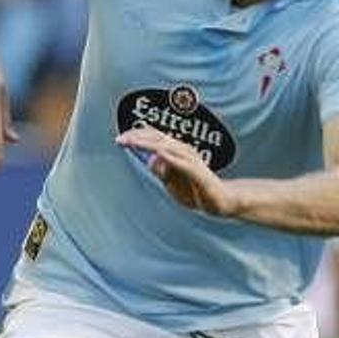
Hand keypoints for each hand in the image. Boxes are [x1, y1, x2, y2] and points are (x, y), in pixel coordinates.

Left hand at [116, 127, 236, 216]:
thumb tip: (150, 161)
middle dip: (138, 137)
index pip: (155, 138)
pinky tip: (158, 154)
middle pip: (159, 139)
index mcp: (177, 151)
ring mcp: (192, 161)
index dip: (137, 136)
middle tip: (121, 139)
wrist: (219, 201)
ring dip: (150, 144)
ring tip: (134, 142)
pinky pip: (183, 164)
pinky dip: (171, 158)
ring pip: (169, 148)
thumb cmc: (195, 190)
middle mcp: (184, 151)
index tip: (120, 139)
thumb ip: (161, 171)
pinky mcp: (199, 174)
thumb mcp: (171, 182)